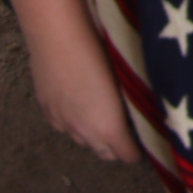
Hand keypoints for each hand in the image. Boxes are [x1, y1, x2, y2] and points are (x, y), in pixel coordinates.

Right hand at [28, 35, 140, 162]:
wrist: (59, 35)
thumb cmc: (102, 51)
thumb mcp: (127, 78)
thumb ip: (134, 103)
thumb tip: (144, 110)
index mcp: (109, 128)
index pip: (127, 156)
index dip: (138, 149)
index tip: (146, 136)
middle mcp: (84, 133)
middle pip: (105, 154)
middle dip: (117, 146)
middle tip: (128, 127)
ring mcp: (62, 123)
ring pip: (83, 142)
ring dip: (95, 135)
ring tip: (104, 114)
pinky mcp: (46, 111)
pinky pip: (64, 127)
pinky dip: (74, 122)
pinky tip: (80, 104)